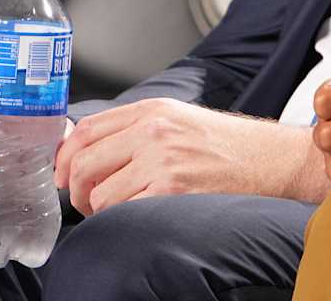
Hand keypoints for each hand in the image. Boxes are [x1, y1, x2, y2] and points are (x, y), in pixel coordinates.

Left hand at [53, 98, 322, 214]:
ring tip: (120, 209)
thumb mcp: (177, 120)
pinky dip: (123, 220)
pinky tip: (140, 214)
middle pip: (82, 164)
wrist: (270, 159)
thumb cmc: (225, 144)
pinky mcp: (173, 191)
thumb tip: (82, 150)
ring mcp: (163, 161)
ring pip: (99, 196)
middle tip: (86, 200)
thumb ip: (134, 128)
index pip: (83, 131)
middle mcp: (154, 132)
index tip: (61, 175)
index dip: (62, 158)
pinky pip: (123, 213)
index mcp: (152, 111)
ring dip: (101, 210)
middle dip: (74, 190)